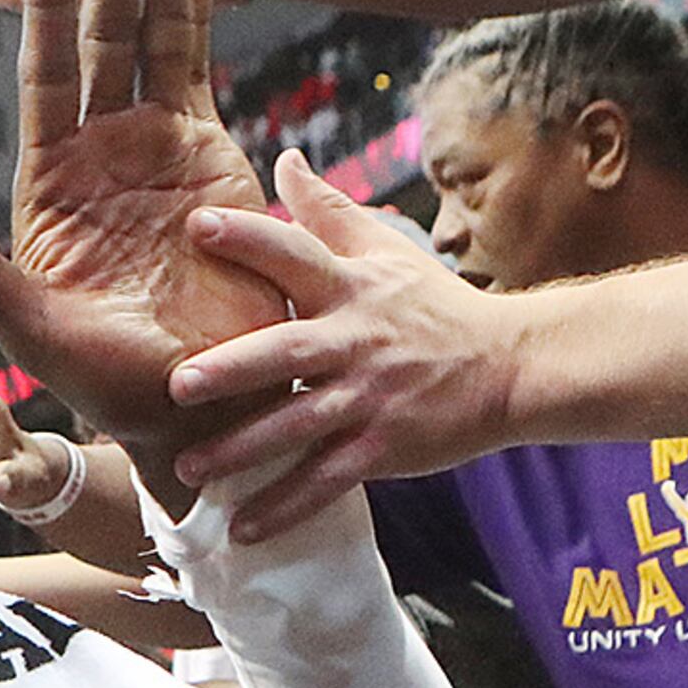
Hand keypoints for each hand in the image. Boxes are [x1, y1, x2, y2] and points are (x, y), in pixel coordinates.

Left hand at [0, 0, 286, 485]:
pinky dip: (199, 10)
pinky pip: (198, 67)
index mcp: (48, 178)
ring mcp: (152, 146)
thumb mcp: (29, 326)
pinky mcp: (206, 155)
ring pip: (152, 34)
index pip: (45, 70)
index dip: (47, 1)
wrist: (197, 404)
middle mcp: (97, 149)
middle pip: (103, 31)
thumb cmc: (110, 385)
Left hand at [165, 154, 522, 538]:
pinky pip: (327, 481)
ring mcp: (370, 398)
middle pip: (287, 352)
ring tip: (189, 468)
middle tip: (178, 385)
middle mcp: (356, 341)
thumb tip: (284, 159)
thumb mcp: (384, 250)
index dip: (249, 239)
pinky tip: (243, 527)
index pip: (295, 253)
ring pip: (299, 427)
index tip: (197, 226)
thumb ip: (326, 209)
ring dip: (243, 451)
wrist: (509, 366)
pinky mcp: (384, 447)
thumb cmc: (433, 304)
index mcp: (351, 288)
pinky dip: (286, 506)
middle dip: (233, 369)